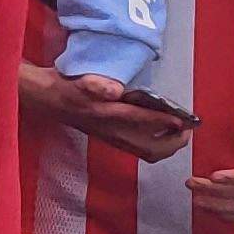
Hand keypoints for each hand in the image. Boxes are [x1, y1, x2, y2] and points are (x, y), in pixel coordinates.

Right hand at [29, 67, 198, 161]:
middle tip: (187, 128)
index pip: (141, 122)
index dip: (165, 121)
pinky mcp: (111, 138)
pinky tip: (161, 132)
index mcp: (105, 116)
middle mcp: (112, 132)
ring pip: (148, 152)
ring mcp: (112, 138)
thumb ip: (95, 85)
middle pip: (152, 149)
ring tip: (179, 131)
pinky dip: (157, 145)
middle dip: (174, 141)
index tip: (184, 119)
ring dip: (167, 146)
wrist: (46, 99)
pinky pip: (141, 149)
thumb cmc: (64, 86)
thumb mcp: (77, 81)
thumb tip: (114, 90)